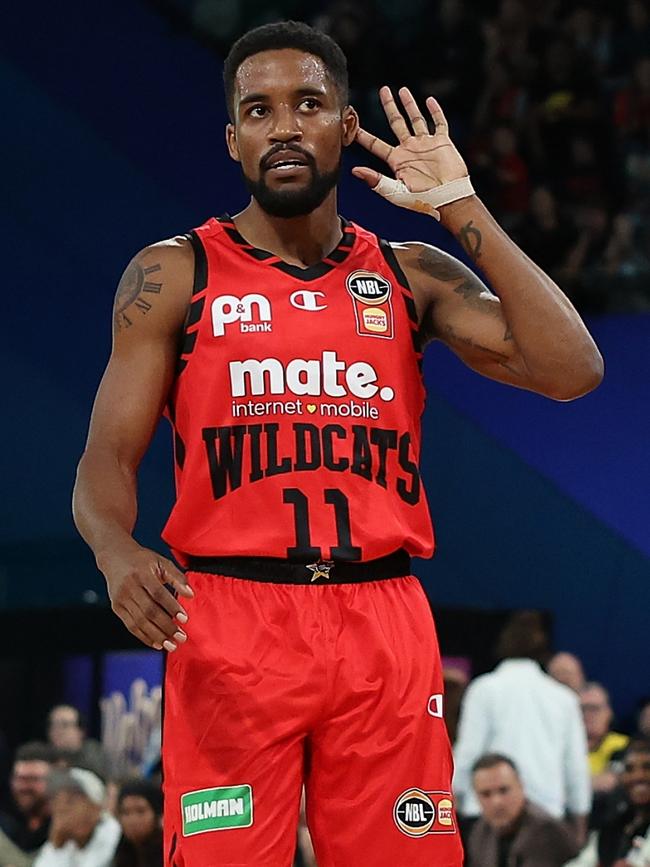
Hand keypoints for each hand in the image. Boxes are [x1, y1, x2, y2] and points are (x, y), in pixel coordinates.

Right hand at [98, 543, 192, 650]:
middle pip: (149, 611)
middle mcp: (129, 587)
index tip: (184, 619)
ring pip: (139, 622)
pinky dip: (144, 636)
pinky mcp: (116, 608)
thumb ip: (177, 577)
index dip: (171, 607)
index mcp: (141, 574)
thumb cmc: (142, 560)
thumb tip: (190, 595)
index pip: (158, 594)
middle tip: (181, 637)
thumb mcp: (161, 562)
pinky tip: (157, 643)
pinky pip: (131, 626)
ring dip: (157, 636)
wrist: (114, 557)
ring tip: (171, 645)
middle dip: (166, 627)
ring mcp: (121, 599)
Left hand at [352, 86, 467, 196]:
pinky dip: (435, 111)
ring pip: (416, 119)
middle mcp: (409, 149)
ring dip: (409, 104)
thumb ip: (375, 180)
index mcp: (397, 160)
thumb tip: (354, 171)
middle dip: (389, 106)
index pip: (376, 144)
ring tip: (402, 91)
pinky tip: (429, 101)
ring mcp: (426, 144)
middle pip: (396, 123)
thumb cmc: (422, 200)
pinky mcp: (442, 143)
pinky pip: (439, 123)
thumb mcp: (395, 191)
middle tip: (383, 91)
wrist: (448, 199)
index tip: (353, 124)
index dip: (364, 135)